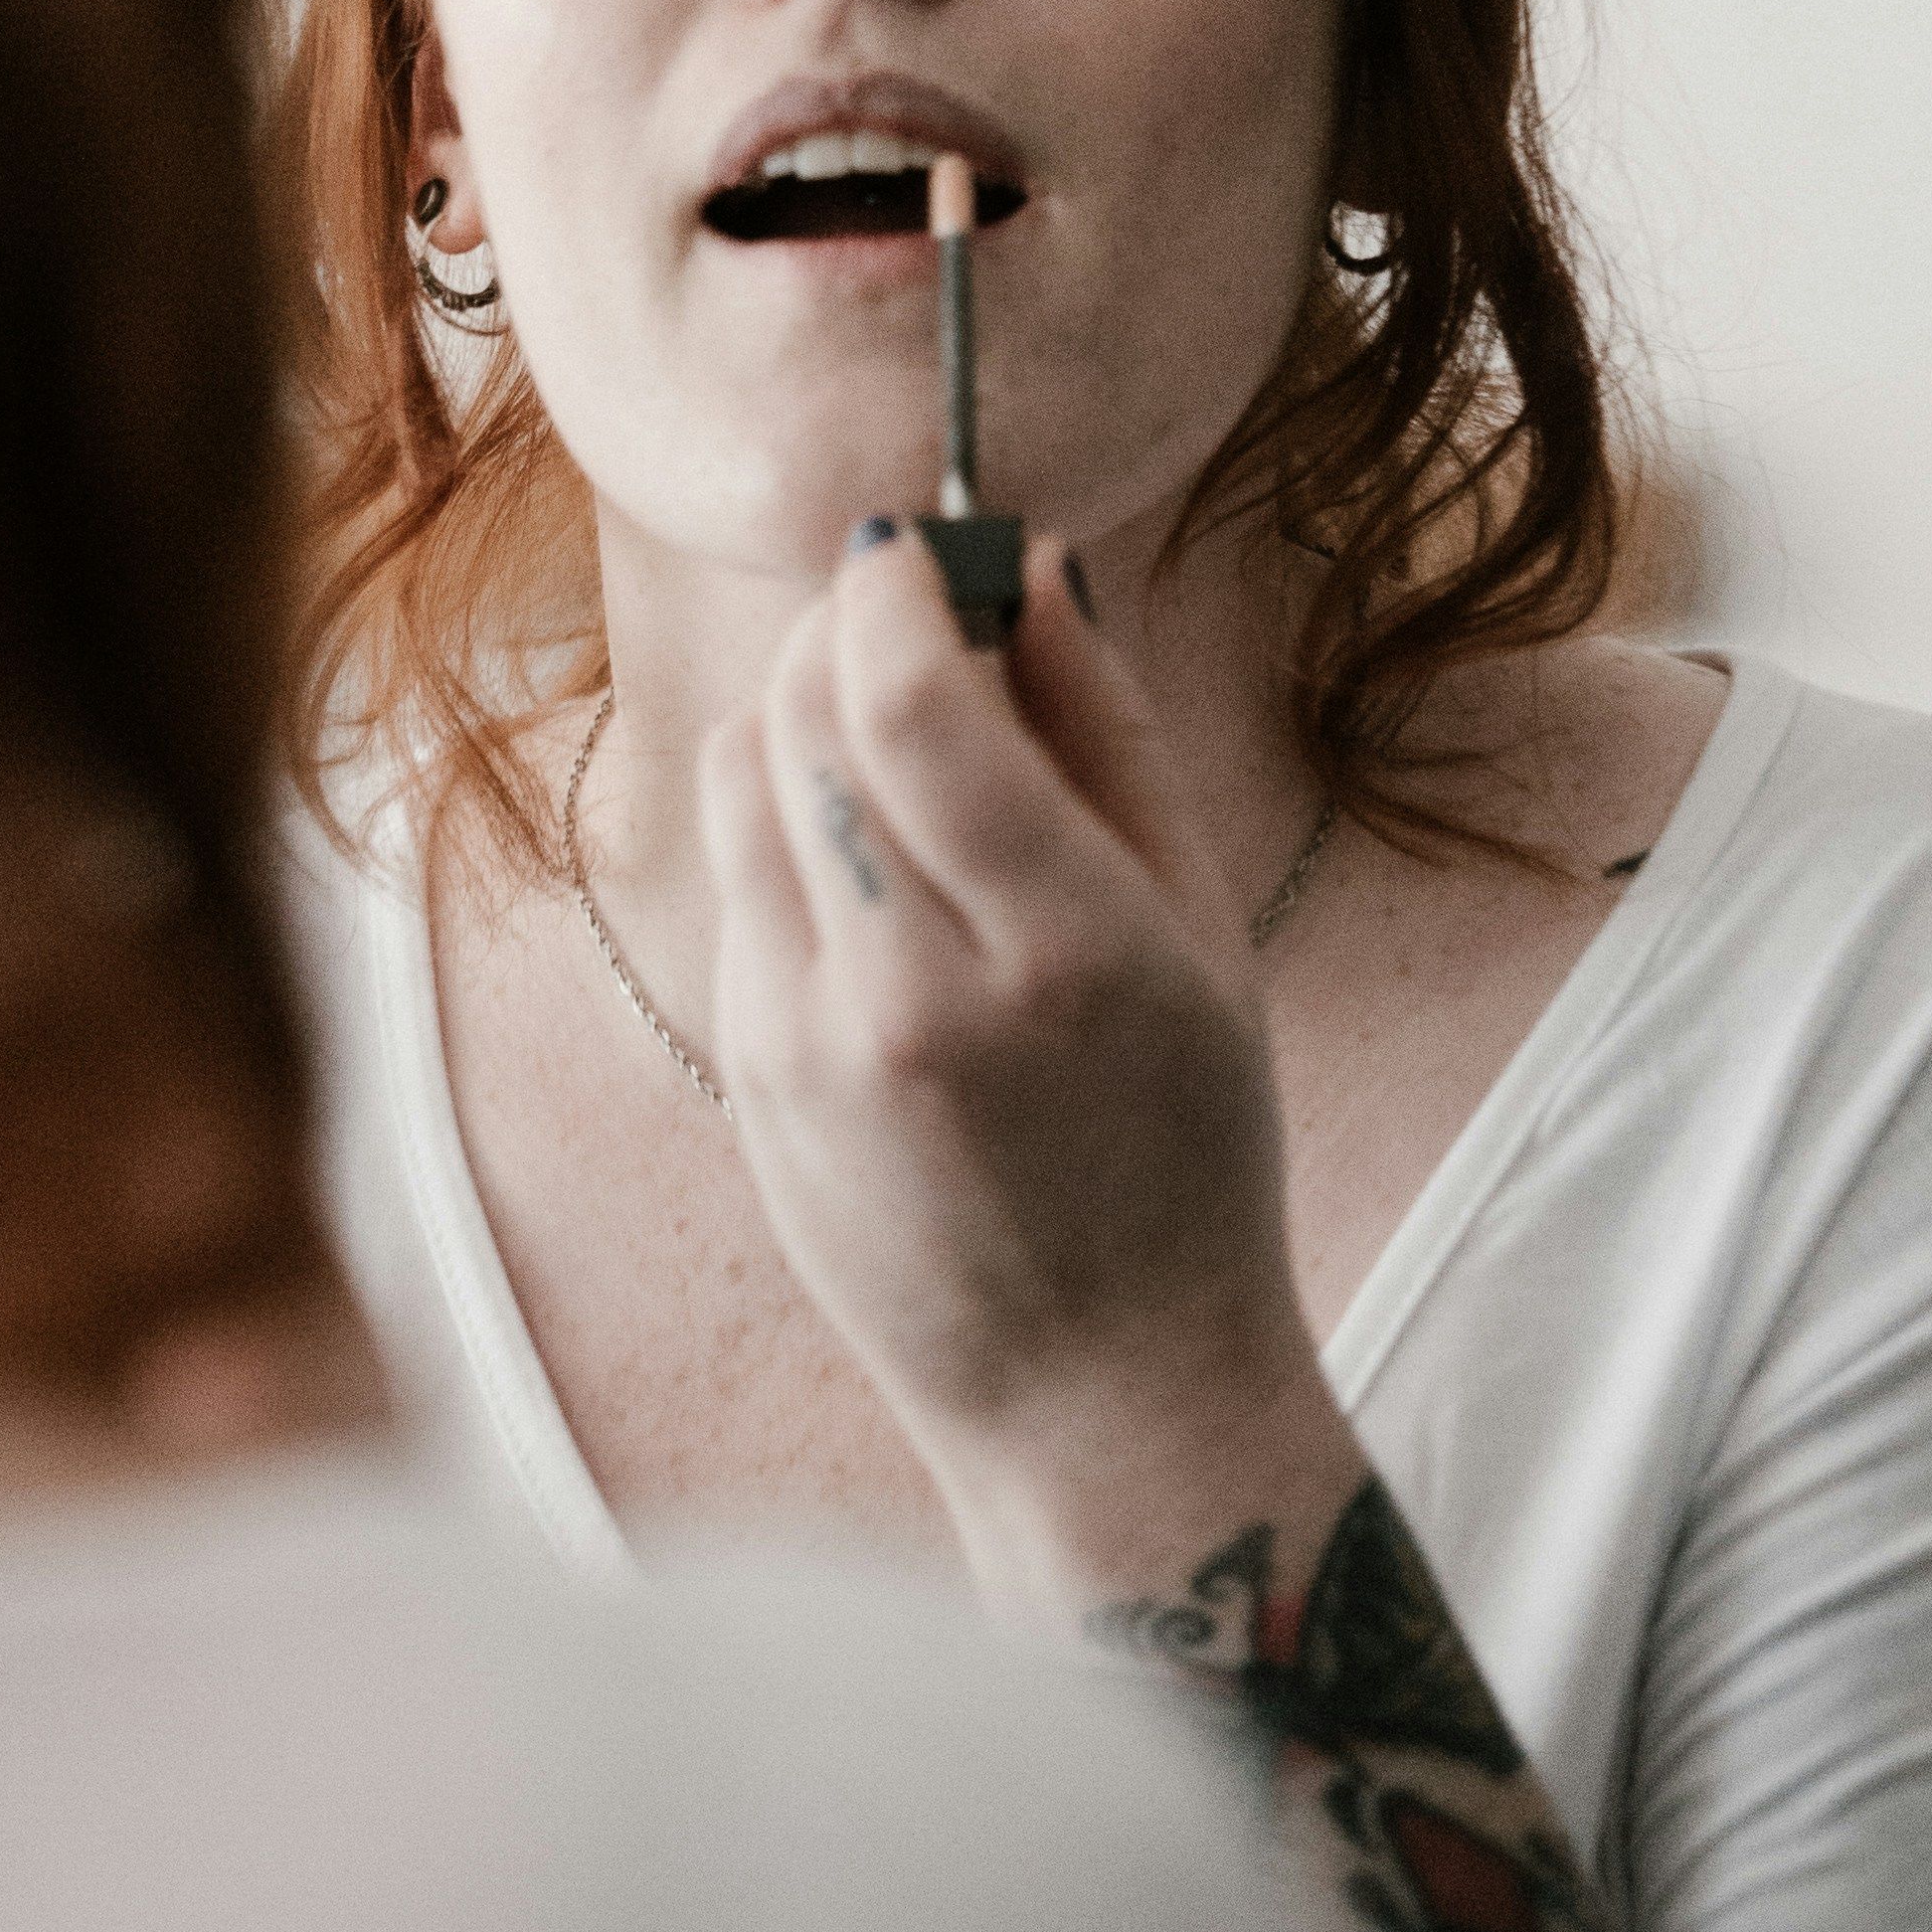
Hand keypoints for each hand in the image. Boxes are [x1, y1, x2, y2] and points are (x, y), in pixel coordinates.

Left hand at [700, 522, 1355, 1600]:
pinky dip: (782, 811)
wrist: (1099, 1393)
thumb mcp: (1198, 929)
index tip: (908, 539)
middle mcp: (912, 998)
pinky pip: (734, 873)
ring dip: (798, 703)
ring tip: (885, 716)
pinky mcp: (746, 1073)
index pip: (912, 706)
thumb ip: (1106, 730)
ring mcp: (808, 1044)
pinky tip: (865, 846)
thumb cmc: (1186, 1149)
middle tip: (899, 602)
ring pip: (743, 778)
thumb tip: (1030, 558)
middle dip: (841, 624)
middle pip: (810, 719)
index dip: (889, 586)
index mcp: (1057, 954)